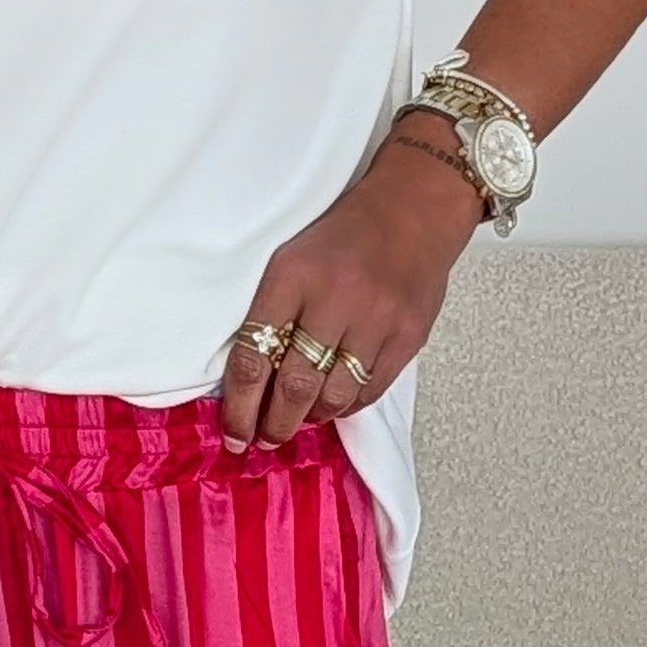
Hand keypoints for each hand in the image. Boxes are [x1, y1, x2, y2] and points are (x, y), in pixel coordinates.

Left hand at [218, 129, 482, 450]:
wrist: (414, 208)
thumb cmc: (345, 236)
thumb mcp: (293, 259)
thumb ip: (273, 313)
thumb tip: (251, 382)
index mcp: (293, 275)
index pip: (254, 355)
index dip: (238, 406)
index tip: (233, 432)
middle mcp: (335, 298)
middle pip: (293, 386)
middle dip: (273, 424)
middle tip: (265, 438)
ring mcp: (376, 319)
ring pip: (333, 397)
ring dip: (310, 417)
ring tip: (299, 419)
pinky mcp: (408, 335)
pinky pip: (369, 391)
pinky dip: (346, 406)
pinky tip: (334, 403)